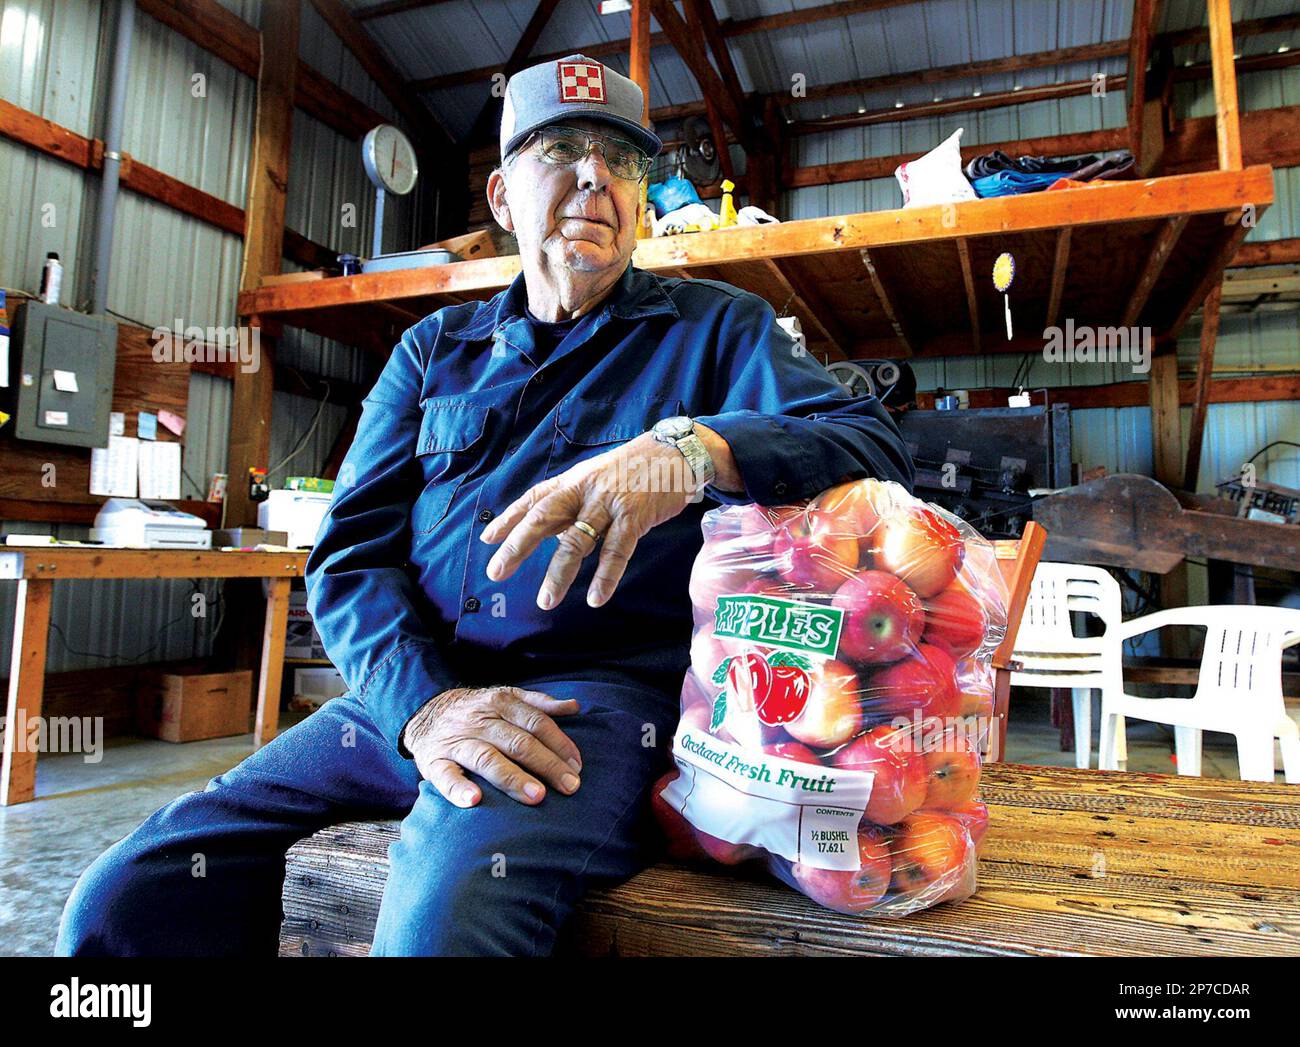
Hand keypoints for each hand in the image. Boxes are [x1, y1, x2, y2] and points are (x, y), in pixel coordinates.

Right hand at [402, 686, 583, 806]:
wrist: (424, 713)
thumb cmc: (477, 712)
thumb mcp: (505, 698)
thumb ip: (539, 703)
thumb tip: (574, 707)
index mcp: (500, 703)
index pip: (536, 723)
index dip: (559, 744)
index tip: (577, 766)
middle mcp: (480, 721)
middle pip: (518, 742)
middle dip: (546, 765)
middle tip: (569, 787)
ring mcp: (457, 741)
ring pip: (488, 758)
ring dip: (513, 778)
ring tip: (536, 796)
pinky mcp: (435, 762)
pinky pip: (446, 776)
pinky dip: (459, 789)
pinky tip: (474, 801)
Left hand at [479, 432, 698, 609]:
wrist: (675, 452)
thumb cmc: (634, 469)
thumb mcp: (596, 477)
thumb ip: (572, 502)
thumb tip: (546, 529)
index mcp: (573, 480)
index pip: (534, 499)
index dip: (509, 518)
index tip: (488, 539)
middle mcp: (584, 490)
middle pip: (544, 517)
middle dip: (518, 546)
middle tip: (497, 572)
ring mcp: (608, 503)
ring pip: (577, 540)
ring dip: (559, 572)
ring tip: (546, 600)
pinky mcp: (634, 516)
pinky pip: (617, 550)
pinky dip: (606, 576)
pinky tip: (595, 598)